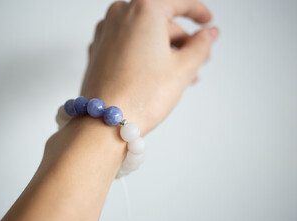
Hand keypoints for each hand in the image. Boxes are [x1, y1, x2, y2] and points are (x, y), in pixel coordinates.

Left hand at [81, 0, 218, 134]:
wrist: (105, 122)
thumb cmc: (141, 95)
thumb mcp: (183, 68)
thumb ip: (201, 45)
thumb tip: (209, 34)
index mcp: (143, 10)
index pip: (177, 2)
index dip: (197, 11)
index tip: (207, 21)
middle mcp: (119, 15)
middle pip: (159, 21)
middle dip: (181, 41)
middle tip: (197, 60)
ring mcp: (105, 33)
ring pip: (143, 35)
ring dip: (164, 51)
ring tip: (181, 75)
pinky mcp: (97, 51)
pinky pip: (128, 45)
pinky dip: (144, 55)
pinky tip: (157, 75)